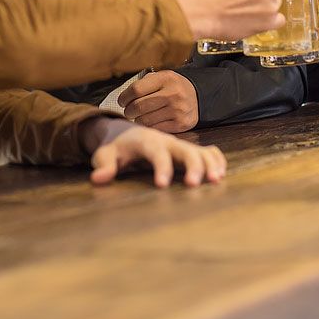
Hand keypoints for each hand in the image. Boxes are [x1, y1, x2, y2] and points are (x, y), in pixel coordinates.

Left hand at [78, 117, 226, 186]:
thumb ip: (103, 165)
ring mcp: (180, 145)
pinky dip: (217, 160)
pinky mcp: (188, 150)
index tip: (162, 185)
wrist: (127, 133)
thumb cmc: (117, 148)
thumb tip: (97, 179)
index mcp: (147, 141)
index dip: (161, 167)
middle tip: (194, 185)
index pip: (156, 153)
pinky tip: (221, 174)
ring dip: (210, 164)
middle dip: (192, 166)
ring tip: (216, 181)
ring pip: (200, 150)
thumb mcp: (106, 154)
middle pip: (185, 149)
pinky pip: (208, 151)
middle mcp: (168, 141)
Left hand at [118, 71, 197, 132]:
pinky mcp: (181, 124)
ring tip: (139, 117)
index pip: (136, 90)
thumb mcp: (162, 78)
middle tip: (129, 111)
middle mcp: (173, 94)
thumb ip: (144, 84)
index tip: (121, 101)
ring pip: (145, 120)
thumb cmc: (173, 88)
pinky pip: (155, 129)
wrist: (198, 98)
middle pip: (138, 106)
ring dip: (137, 120)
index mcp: (166, 79)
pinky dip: (148, 127)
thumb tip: (124, 98)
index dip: (124, 97)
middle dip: (129, 111)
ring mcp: (178, 110)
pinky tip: (149, 122)